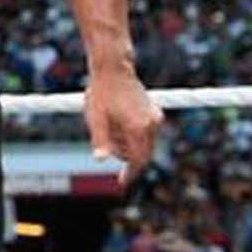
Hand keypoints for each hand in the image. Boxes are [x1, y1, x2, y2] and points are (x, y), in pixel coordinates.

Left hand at [85, 67, 162, 183]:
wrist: (114, 68)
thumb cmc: (102, 92)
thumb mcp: (96, 118)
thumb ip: (100, 140)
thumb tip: (100, 160)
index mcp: (139, 128)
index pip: (138, 161)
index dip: (130, 173)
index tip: (121, 182)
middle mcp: (152, 124)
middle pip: (142, 153)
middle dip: (125, 155)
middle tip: (106, 140)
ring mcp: (156, 118)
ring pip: (144, 144)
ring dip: (128, 144)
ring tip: (109, 124)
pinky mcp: (155, 112)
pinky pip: (146, 133)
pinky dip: (133, 134)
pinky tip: (117, 120)